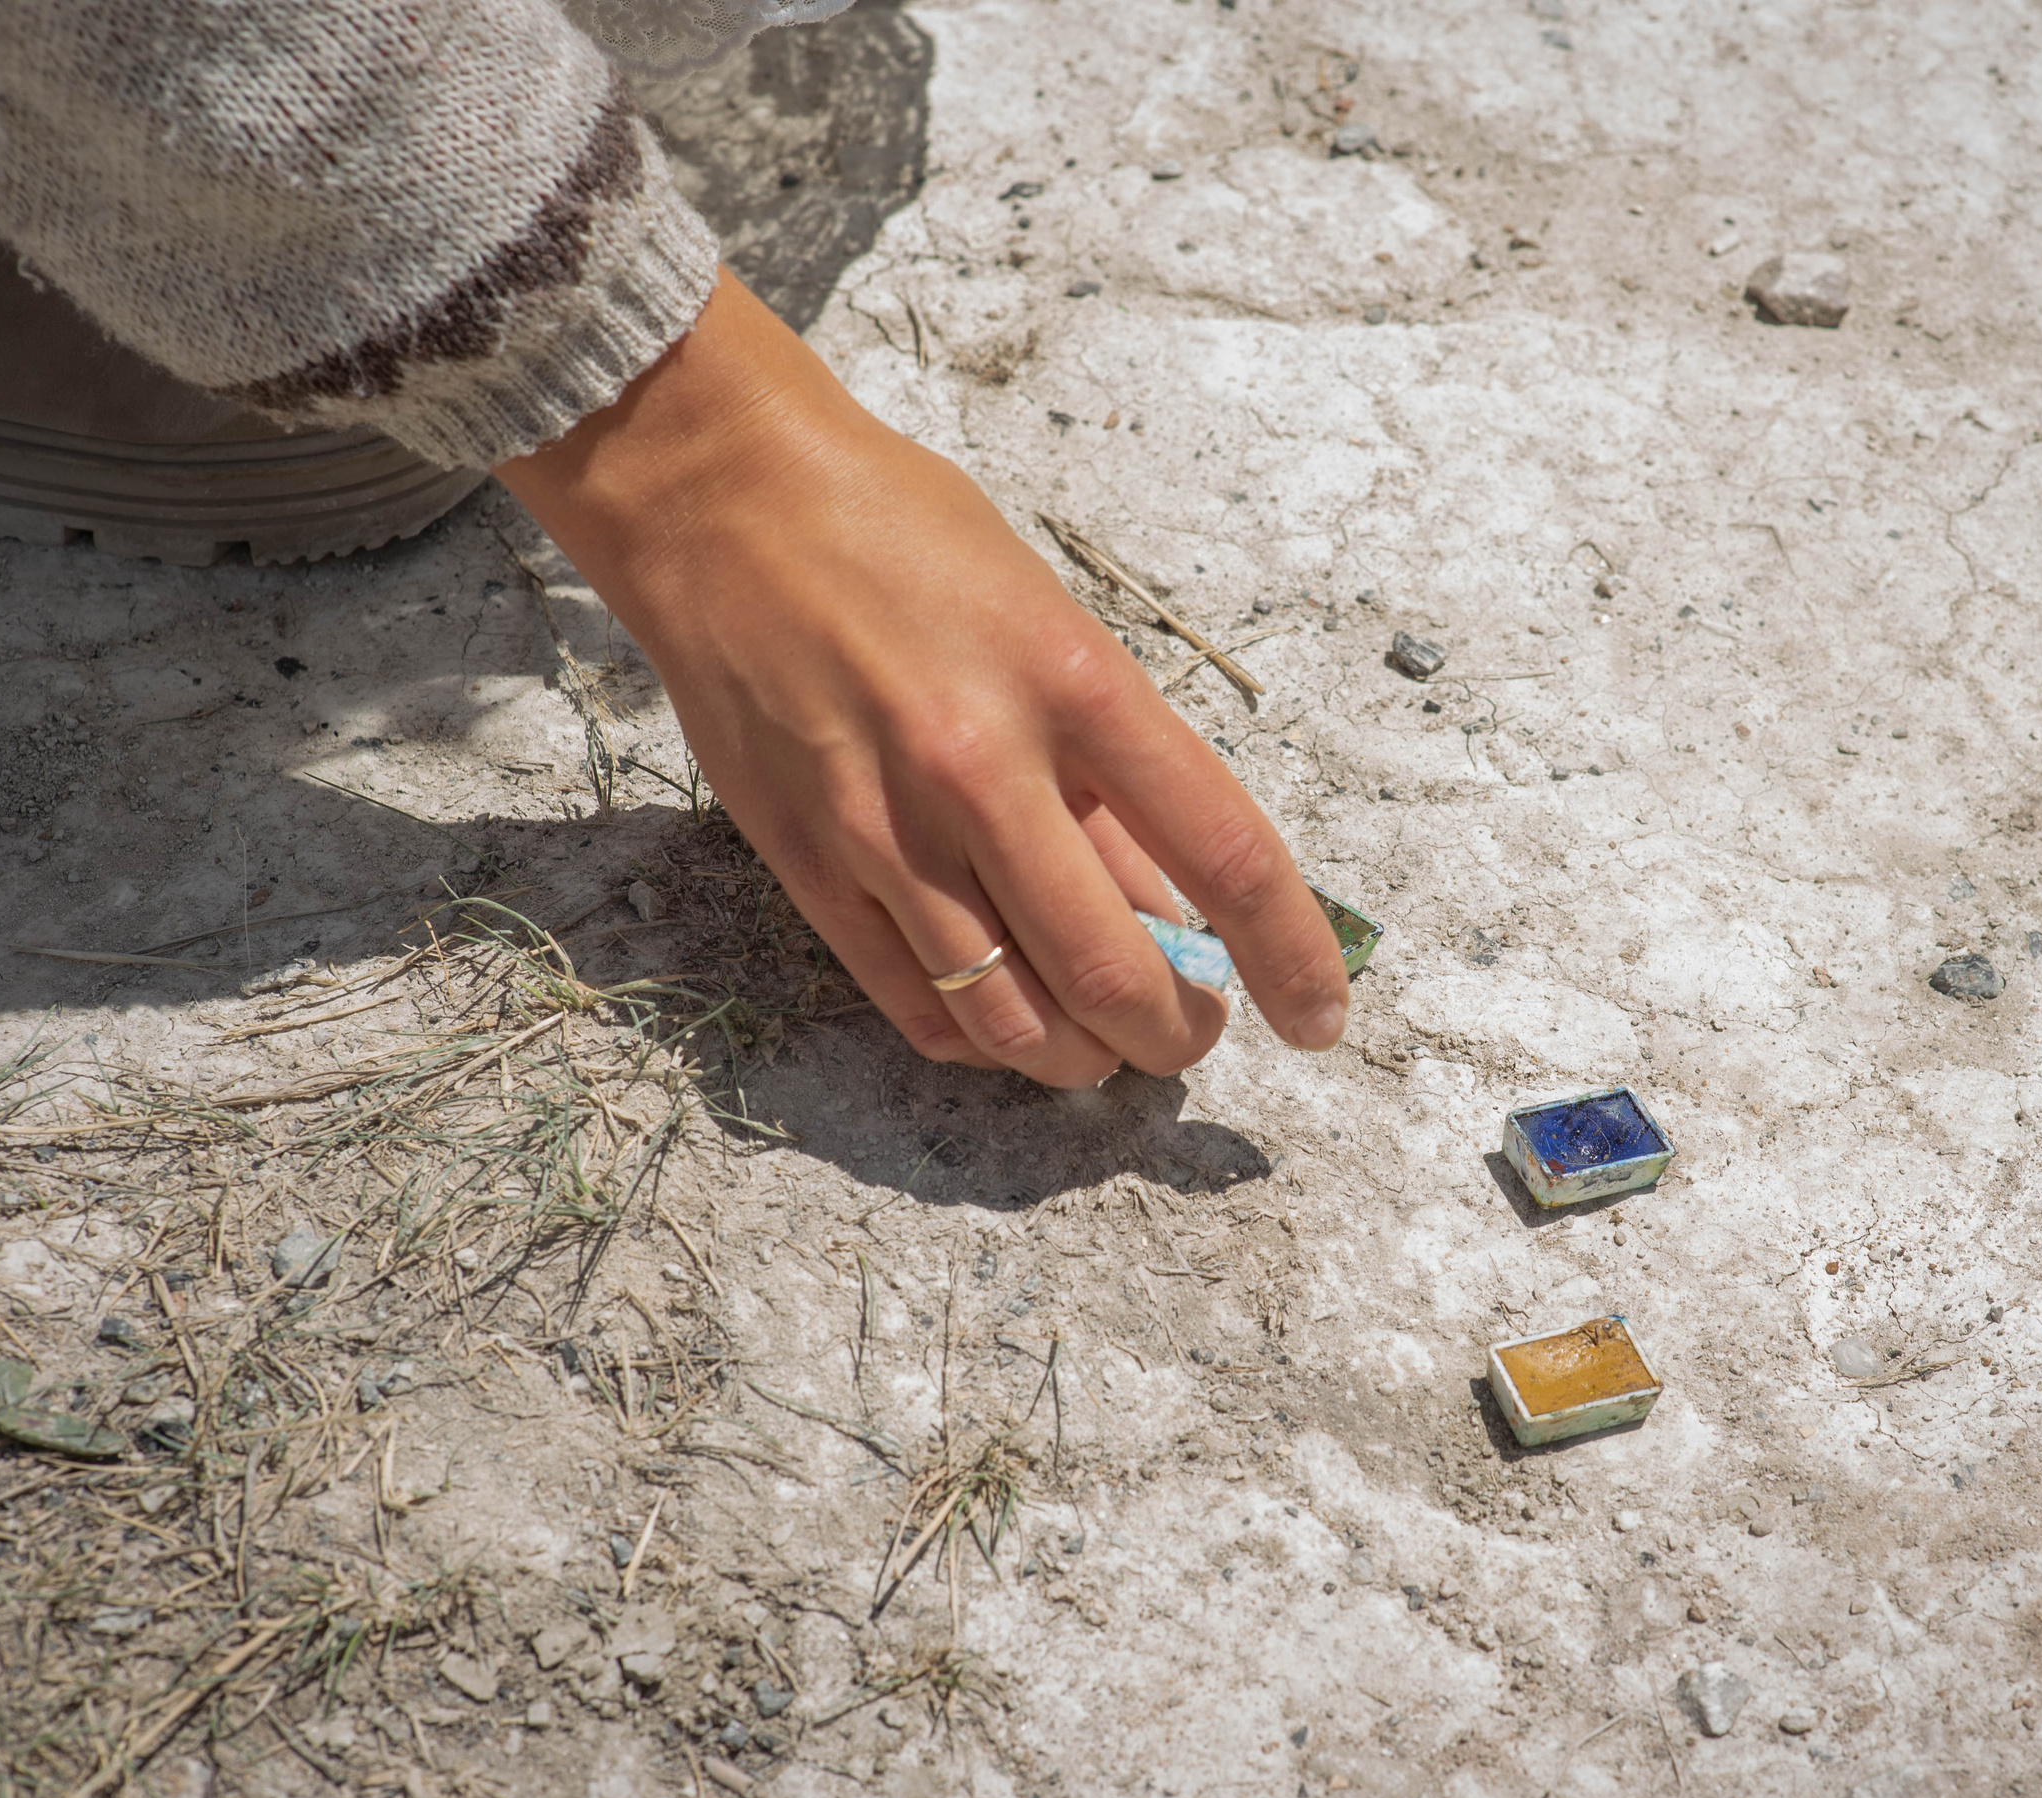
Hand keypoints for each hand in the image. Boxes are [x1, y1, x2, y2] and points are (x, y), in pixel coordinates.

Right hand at [496, 272, 1349, 1086]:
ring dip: (1085, 1057)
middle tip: (1194, 1028)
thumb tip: (1174, 908)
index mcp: (1072, 681)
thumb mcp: (1048, 619)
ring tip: (1106, 1041)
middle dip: (1179, 1033)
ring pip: (1015, 1020)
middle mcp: (982, 765)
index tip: (1321, 1016)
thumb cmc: (904, 537)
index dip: (1292, 957)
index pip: (1223, 853)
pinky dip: (985, 1043)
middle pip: (1117, 973)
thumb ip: (1109, 768)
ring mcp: (886, 825)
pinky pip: (918, 1006)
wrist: (720, 496)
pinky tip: (1010, 1024)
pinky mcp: (808, 863)